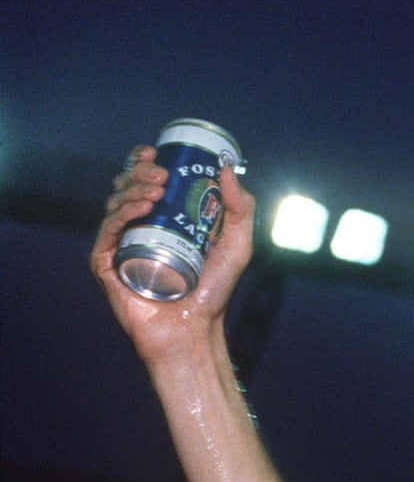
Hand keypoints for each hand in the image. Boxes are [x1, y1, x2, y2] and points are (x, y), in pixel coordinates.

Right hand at [89, 145, 255, 363]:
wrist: (194, 329)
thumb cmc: (213, 291)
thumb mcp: (238, 245)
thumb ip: (240, 207)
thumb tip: (225, 167)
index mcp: (158, 219)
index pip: (142, 180)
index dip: (143, 161)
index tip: (155, 152)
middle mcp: (135, 228)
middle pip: (126, 187)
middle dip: (140, 173)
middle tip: (161, 175)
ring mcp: (119, 245)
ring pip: (115, 204)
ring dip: (132, 189)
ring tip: (156, 191)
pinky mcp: (107, 264)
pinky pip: (108, 231)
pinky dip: (122, 213)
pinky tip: (141, 206)